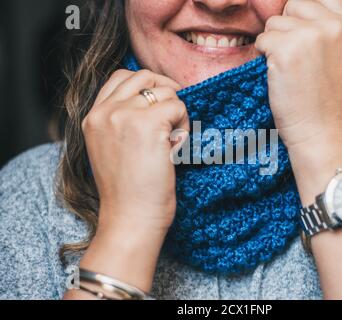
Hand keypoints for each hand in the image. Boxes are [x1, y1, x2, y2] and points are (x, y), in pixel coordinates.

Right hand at [75, 69, 188, 293]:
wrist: (131, 218)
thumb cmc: (128, 191)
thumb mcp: (111, 148)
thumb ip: (121, 121)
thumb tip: (153, 99)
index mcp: (93, 117)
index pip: (120, 77)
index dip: (147, 85)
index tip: (161, 104)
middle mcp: (105, 112)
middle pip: (145, 76)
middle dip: (166, 90)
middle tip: (174, 116)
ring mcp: (124, 115)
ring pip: (166, 91)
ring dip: (177, 113)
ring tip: (172, 141)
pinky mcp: (147, 124)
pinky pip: (178, 106)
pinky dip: (185, 125)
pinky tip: (176, 148)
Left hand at [255, 0, 341, 151]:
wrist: (320, 132)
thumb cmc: (326, 101)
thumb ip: (327, 29)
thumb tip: (296, 10)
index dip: (303, 12)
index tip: (298, 32)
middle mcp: (333, 25)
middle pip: (294, 4)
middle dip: (287, 27)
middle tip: (293, 57)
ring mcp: (310, 35)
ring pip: (275, 22)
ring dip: (274, 43)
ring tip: (289, 69)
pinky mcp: (285, 49)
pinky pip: (263, 38)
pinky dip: (263, 55)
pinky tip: (279, 75)